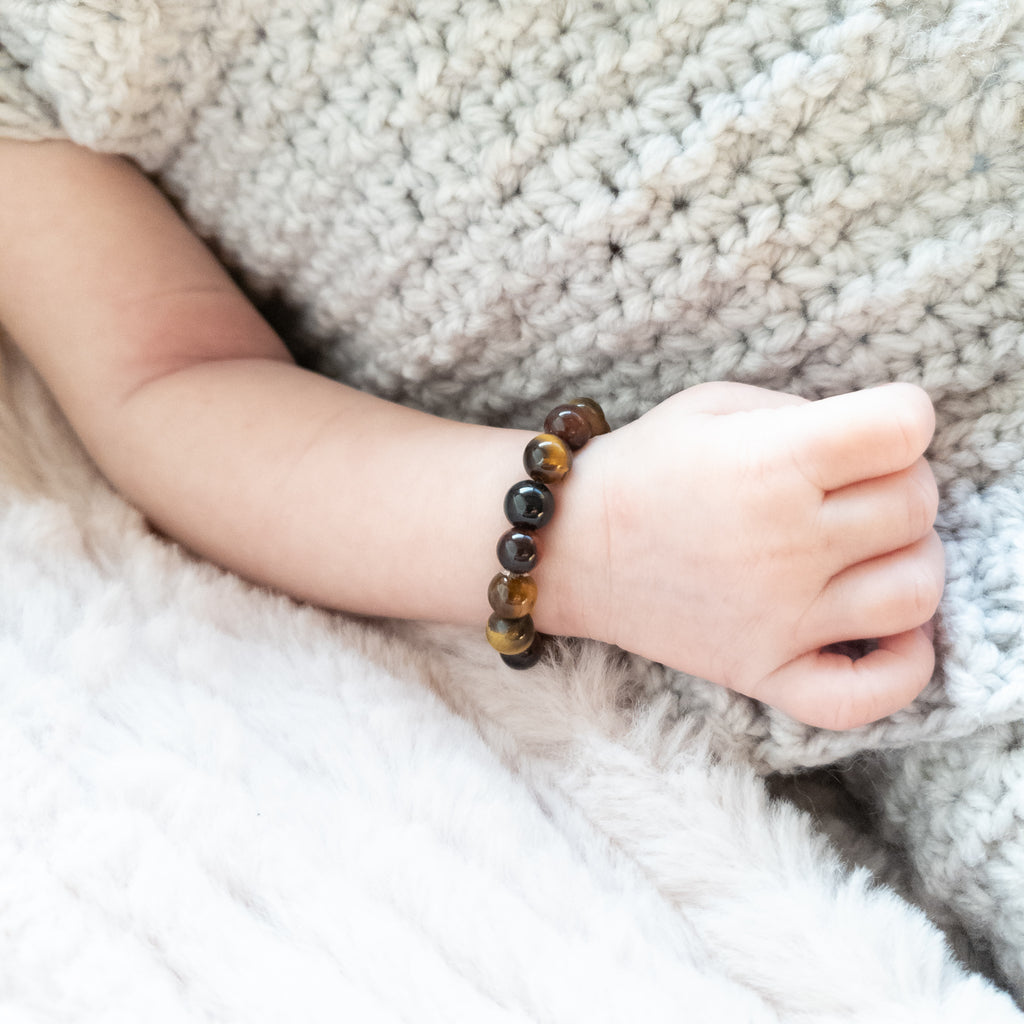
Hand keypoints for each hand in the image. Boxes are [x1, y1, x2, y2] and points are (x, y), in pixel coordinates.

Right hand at [576, 382, 943, 729]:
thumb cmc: (645, 466)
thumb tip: (882, 445)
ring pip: (915, 593)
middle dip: (900, 482)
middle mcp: (785, 541)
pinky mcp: (763, 671)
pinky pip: (867, 695)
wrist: (569, 544)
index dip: (905, 418)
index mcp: (772, 462)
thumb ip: (804, 412)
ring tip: (872, 551)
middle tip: (856, 485)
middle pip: (917, 505)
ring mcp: (778, 617)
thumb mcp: (715, 405)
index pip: (904, 428)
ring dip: (911, 562)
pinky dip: (902, 670)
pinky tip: (889, 634)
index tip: (880, 427)